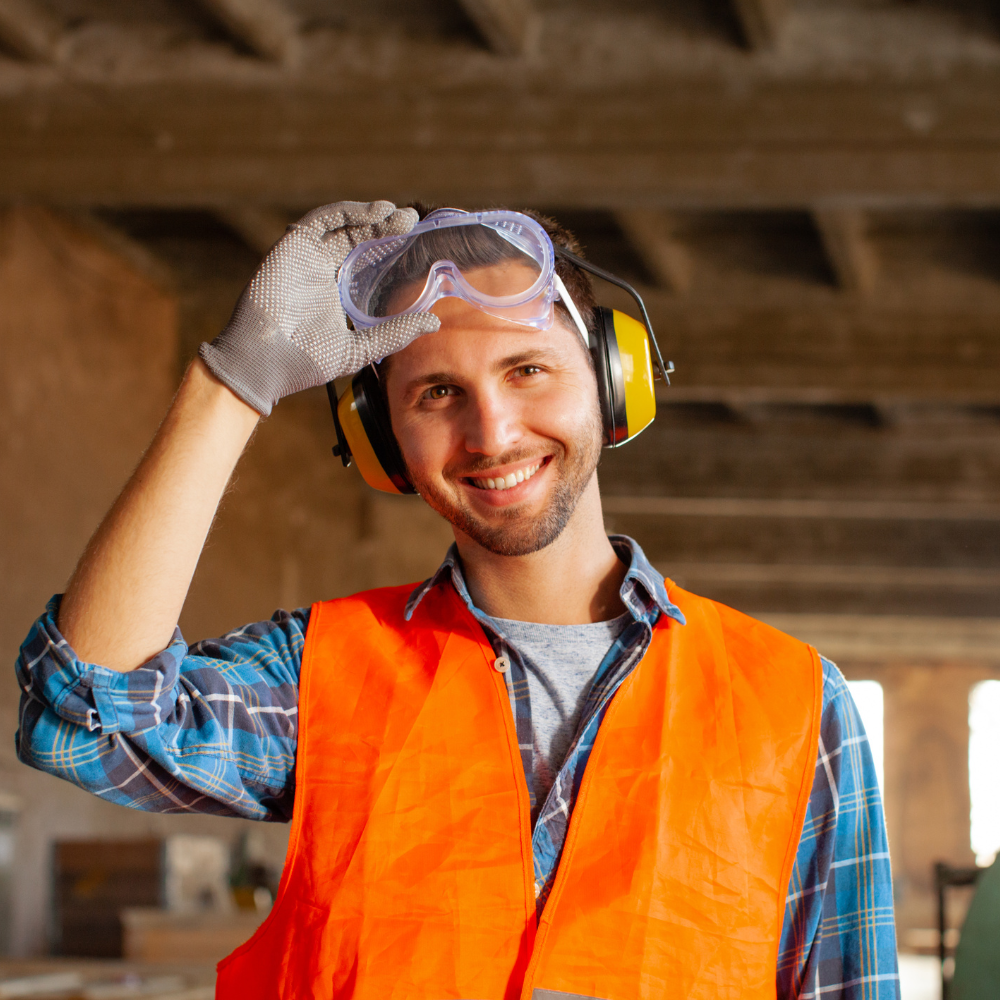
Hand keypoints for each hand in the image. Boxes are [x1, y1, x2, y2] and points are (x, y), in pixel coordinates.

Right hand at [199, 200, 439, 415]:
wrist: (265, 363)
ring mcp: (307, 257)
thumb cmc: (306, 362)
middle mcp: (323, 272)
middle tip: (412, 220)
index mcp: (337, 293)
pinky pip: (323, 220)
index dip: (391, 250)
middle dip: (386, 229)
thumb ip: (395, 333)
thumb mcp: (361, 347)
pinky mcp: (293, 247)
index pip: (368, 263)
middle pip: (359, 240)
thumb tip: (433, 323)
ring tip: (398, 215)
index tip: (417, 243)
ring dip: (371, 217)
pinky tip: (375, 213)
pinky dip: (348, 212)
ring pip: (344, 226)